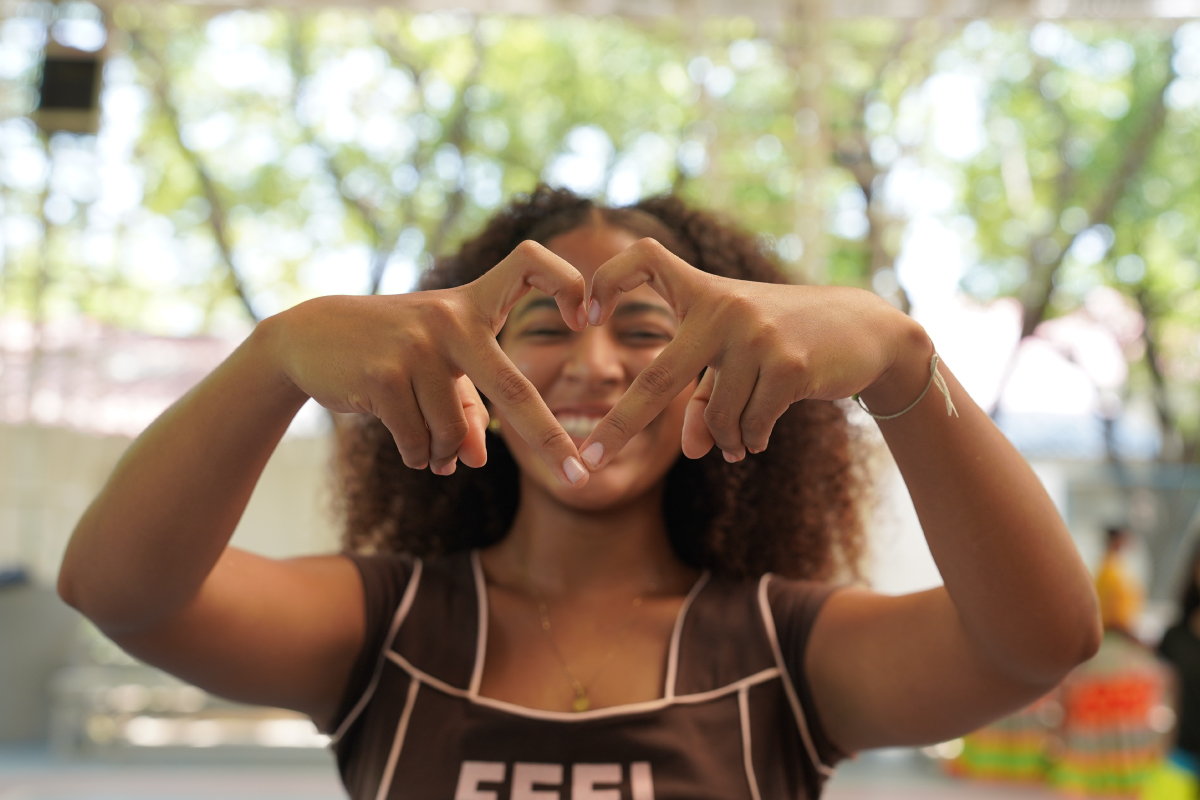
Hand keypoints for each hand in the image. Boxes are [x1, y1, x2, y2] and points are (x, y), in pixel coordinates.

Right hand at [273, 241, 591, 485]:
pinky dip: (419, 456)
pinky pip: (419, 442)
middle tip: (577, 479)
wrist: (306, 339)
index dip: (567, 283)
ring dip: (445, 453)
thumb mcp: (435, 368)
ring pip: (453, 431)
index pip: (529, 264)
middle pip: (511, 387)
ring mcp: (416, 346)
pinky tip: (411, 448)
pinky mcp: (384, 377)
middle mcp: (449, 318)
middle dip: (548, 438)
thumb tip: (475, 458)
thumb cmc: (388, 350)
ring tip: (433, 450)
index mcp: (471, 304)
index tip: (589, 317)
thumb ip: (466, 407)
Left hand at [578, 239, 923, 468]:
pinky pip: (750, 426)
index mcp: (703, 291)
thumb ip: (705, 401)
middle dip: (619, 426)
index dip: (607, 280)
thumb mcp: (736, 362)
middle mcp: (724, 307)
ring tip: (741, 436)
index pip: (644, 258)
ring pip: (717, 417)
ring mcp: (756, 335)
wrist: (865, 331)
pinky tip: (760, 436)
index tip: (584, 316)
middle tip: (588, 462)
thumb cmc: (784, 340)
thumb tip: (697, 450)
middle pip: (658, 377)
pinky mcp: (788, 365)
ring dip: (726, 439)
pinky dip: (750, 441)